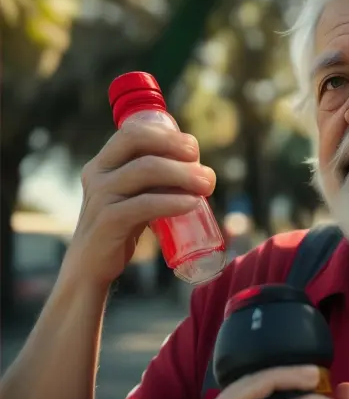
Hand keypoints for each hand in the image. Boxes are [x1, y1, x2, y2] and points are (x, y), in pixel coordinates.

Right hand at [60, 122, 215, 287]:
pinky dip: (172, 201)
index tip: (193, 148)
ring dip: (182, 173)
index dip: (166, 134)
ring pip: (145, 169)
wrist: (91, 266)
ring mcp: (100, 196)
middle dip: (175, 146)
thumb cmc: (123, 225)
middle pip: (138, 142)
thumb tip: (203, 170)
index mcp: (104, 162)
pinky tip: (192, 204)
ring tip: (207, 185)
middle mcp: (98, 173)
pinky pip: (144, 204)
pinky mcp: (107, 221)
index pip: (133, 131)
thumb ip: (158, 179)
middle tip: (202, 164)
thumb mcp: (136, 194)